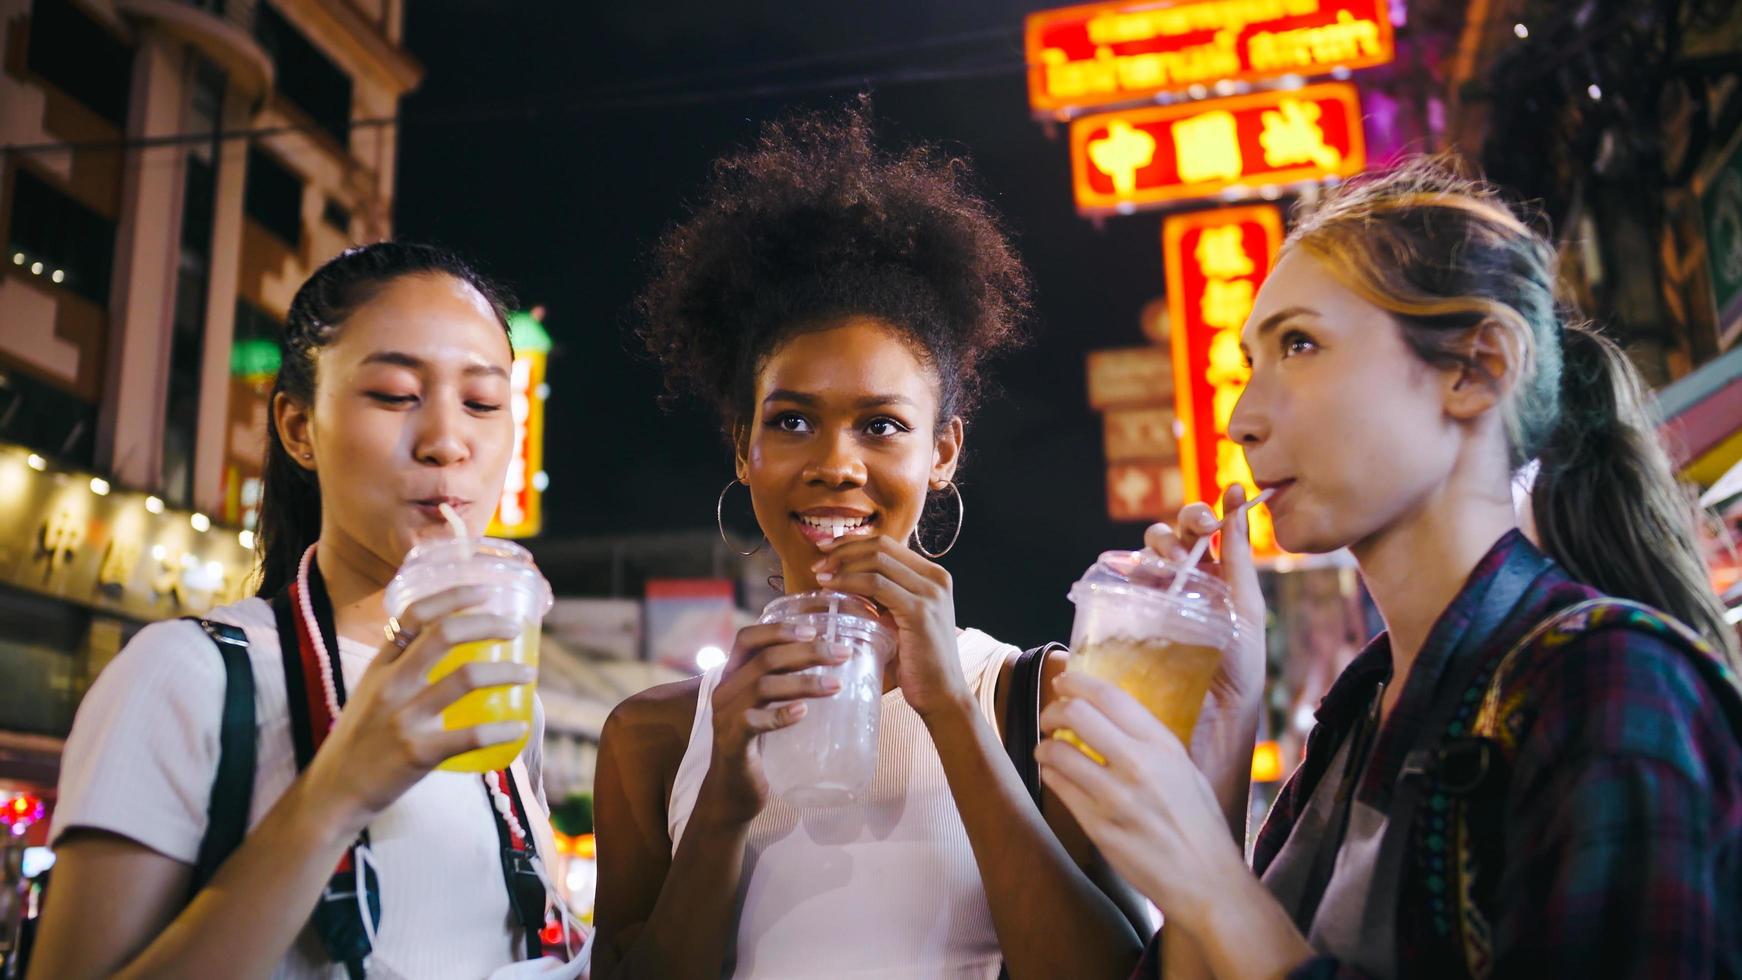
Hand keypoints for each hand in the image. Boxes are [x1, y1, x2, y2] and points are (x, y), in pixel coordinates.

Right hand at [302, 585, 535, 829]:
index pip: (415, 614)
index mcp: (381, 667)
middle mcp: (391, 685)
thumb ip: (401, 669)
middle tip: (513, 628)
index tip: (485, 591)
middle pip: (444, 635)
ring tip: (527, 672)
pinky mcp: (417, 753)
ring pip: (465, 678)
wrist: (333, 792)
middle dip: (487, 624)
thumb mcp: (370, 693)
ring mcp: (404, 718)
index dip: (453, 596)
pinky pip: (469, 735)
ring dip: (505, 672)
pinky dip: (500, 729)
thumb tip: (449, 649)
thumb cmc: (359, 741)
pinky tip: (518, 727)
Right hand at [700, 621, 849, 824]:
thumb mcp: (766, 706)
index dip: (778, 629)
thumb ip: (783, 683)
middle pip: (764, 658)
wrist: (731, 791)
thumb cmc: (758, 743)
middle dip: (807, 652)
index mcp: (732, 676)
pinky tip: (803, 713)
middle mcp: (725, 691)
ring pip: (763, 685)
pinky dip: (780, 715)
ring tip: (836, 685)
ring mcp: (726, 717)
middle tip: (842, 654)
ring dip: (803, 682)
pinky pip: (754, 722)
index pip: (747, 638)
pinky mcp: (732, 743)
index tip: (813, 629)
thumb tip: (831, 662)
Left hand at [813, 534, 967, 720]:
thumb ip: (884, 597)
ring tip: (820, 575)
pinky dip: (849, 582)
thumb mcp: (901, 618)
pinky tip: (832, 588)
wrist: (942, 694)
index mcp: (934, 576)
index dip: (853, 542)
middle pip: (881, 547)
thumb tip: (847, 580)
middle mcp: (936, 579)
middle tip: (818, 562)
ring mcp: (930, 593)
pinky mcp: (919, 611)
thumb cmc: (917, 661)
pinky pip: (876, 585)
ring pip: (877, 561)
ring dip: (842, 564)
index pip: (888, 544)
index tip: (826, 549)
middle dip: (843, 550)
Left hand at [1034, 670, 1247, 926]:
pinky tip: (1054, 775)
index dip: (1078, 682)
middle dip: (1054, 711)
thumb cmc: (1198, 824)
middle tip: (1050, 718)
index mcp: (1164, 746)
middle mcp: (1139, 765)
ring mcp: (1116, 797)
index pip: (1110, 697)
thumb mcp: (1184, 770)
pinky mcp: (1099, 827)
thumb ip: (1150, 743)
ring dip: (1045, 746)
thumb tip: (1109, 717)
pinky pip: (1059, 787)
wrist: (1205, 880)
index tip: (1063, 681)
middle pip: (1077, 715)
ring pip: (1059, 752)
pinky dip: (1050, 774)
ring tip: (1046, 749)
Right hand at [1143, 483, 1266, 762]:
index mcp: (1212, 575)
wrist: (1212, 721)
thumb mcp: (1247, 608)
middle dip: (1175, 532)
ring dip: (1153, 553)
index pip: (1198, 529)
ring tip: (1165, 572)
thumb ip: (1238, 555)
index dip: (1200, 516)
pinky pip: (1115, 586)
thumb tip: (1236, 496)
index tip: (1209, 520)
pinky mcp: (1125, 620)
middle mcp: (1179, 583)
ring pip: (1141, 556)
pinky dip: (1117, 572)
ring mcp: (1149, 600)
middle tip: (1187, 548)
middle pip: (1166, 537)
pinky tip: (1126, 577)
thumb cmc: (1239, 669)